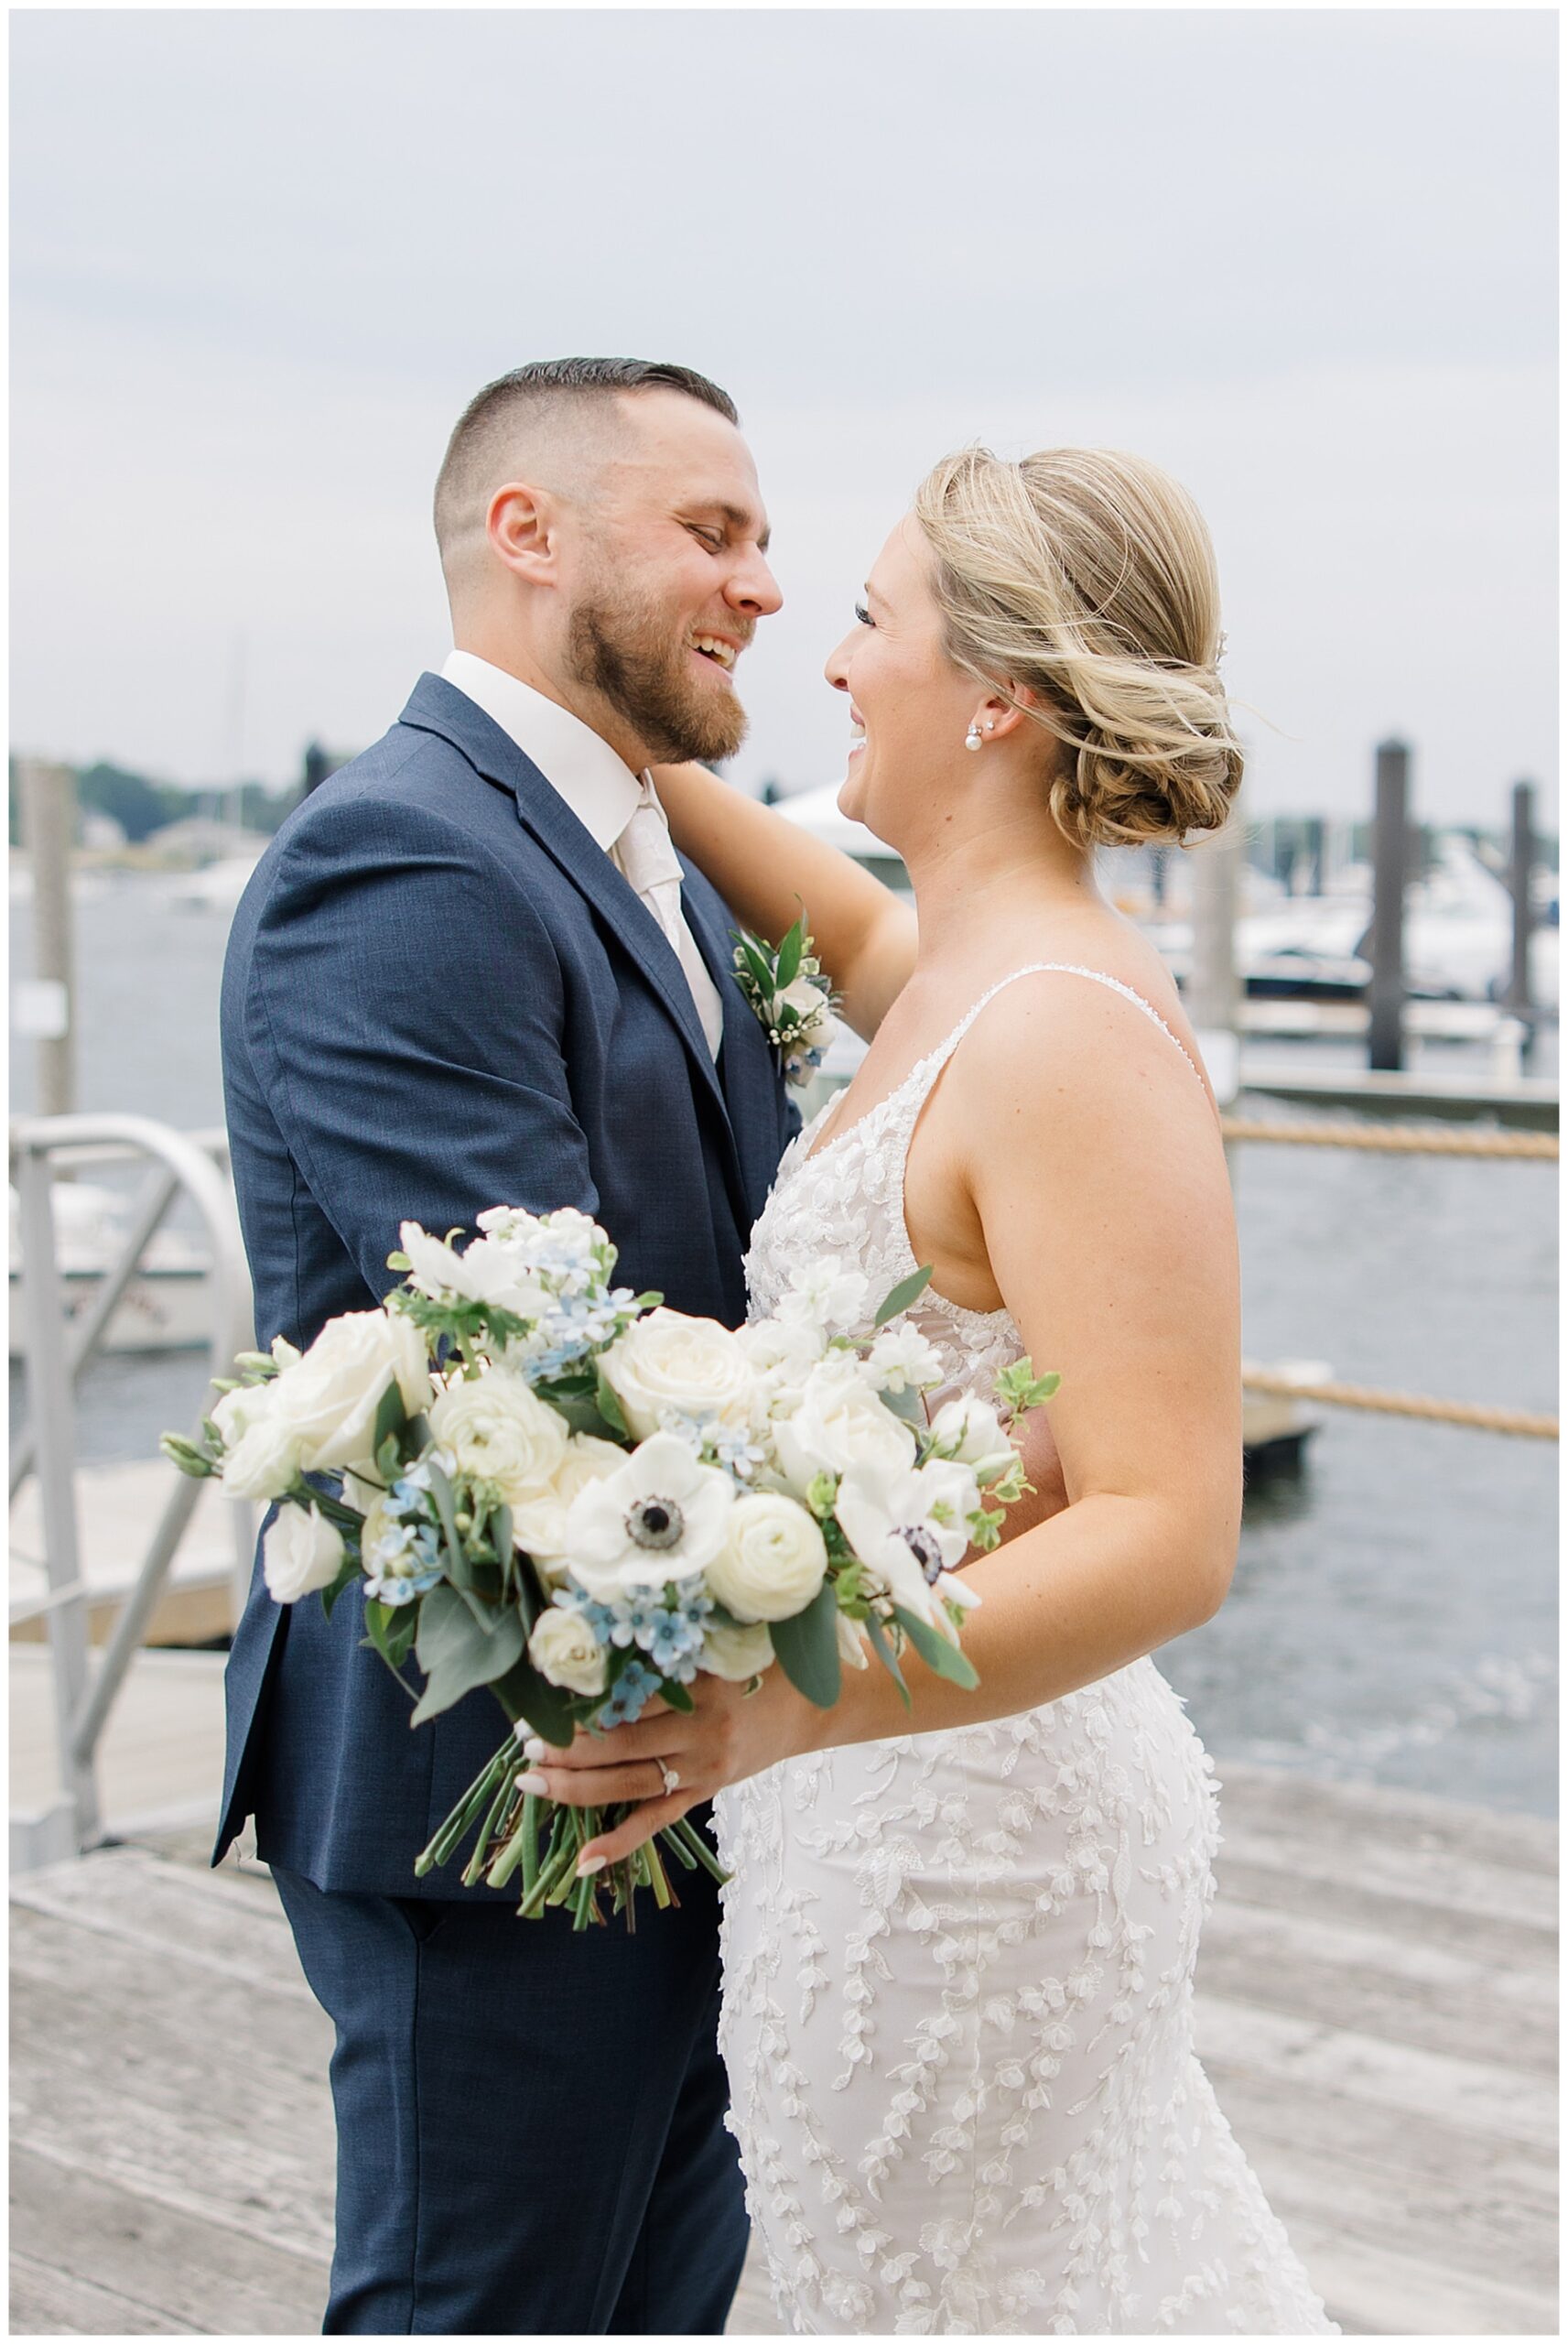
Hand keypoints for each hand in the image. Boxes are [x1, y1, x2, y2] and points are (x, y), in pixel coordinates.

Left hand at [514, 1665, 824, 1872]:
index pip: (628, 1695)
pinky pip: (656, 1822)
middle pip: (620, 1742)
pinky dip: (620, 1843)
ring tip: (532, 1783)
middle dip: (567, 1746)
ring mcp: (701, 1769)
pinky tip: (583, 1862)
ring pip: (628, 1784)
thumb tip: (599, 1655)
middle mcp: (700, 1731)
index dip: (583, 1700)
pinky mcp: (703, 1794)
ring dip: (576, 1787)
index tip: (542, 1698)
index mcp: (701, 1685)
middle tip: (525, 1742)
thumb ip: (667, 1655)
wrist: (810, 1709)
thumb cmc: (758, 1667)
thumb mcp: (717, 1649)